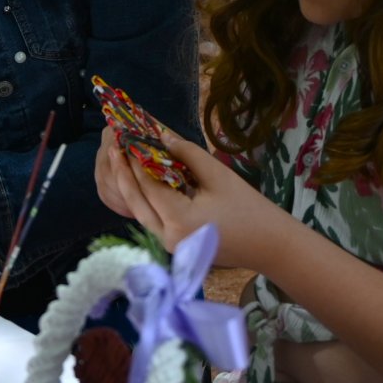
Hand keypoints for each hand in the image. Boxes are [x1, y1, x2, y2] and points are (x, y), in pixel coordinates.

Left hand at [94, 126, 280, 272]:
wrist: (269, 245)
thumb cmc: (248, 208)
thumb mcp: (218, 175)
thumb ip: (187, 154)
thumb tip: (161, 136)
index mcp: (179, 220)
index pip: (147, 185)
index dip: (135, 159)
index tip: (126, 136)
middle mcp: (167, 237)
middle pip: (135, 201)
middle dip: (123, 173)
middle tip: (114, 146)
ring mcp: (169, 245)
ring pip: (139, 212)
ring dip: (130, 186)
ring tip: (121, 159)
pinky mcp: (173, 246)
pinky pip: (151, 219)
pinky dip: (143, 199)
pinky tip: (139, 179)